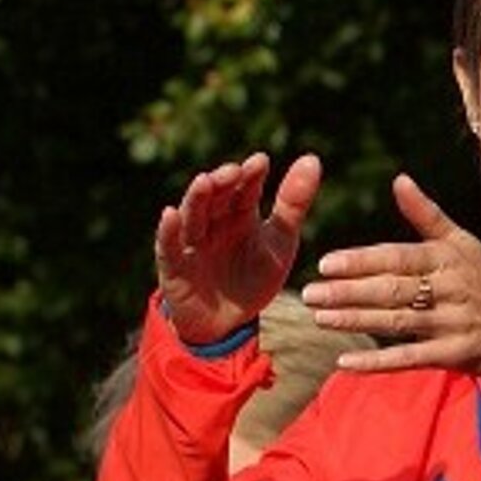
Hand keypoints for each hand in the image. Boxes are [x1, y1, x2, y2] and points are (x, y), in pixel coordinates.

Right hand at [154, 153, 320, 343]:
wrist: (229, 322)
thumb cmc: (255, 277)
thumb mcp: (281, 242)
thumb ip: (294, 203)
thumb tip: (312, 158)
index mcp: (241, 214)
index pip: (245, 189)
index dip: (251, 175)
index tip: (260, 161)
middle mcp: (214, 222)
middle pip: (217, 197)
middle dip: (223, 183)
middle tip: (233, 170)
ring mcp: (192, 242)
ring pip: (193, 215)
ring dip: (197, 198)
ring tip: (205, 181)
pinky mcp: (174, 265)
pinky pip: (169, 245)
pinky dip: (168, 230)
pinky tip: (170, 214)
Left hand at [301, 174, 480, 374]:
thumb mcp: (464, 243)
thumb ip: (427, 215)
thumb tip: (399, 180)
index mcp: (448, 259)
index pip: (398, 258)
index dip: (362, 261)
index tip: (326, 263)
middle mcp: (450, 290)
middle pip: (392, 290)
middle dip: (348, 292)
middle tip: (310, 293)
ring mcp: (452, 324)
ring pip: (396, 322)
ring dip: (356, 321)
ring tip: (320, 318)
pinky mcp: (453, 355)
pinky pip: (409, 358)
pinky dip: (377, 361)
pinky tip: (345, 362)